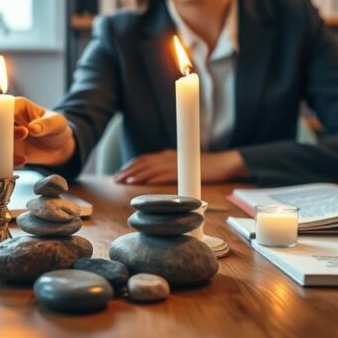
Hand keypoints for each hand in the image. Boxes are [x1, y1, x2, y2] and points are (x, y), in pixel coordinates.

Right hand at [0, 96, 74, 166]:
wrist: (59, 148)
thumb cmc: (56, 129)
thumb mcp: (58, 123)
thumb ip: (47, 124)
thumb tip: (33, 128)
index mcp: (14, 106)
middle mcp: (2, 120)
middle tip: (22, 134)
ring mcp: (1, 137)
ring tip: (24, 151)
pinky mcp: (3, 152)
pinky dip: (5, 160)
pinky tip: (23, 160)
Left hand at [112, 149, 246, 184]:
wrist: (223, 164)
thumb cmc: (204, 168)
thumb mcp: (183, 167)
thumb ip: (170, 171)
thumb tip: (157, 180)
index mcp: (167, 155)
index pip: (144, 159)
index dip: (130, 166)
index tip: (119, 175)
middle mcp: (167, 156)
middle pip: (142, 162)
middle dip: (127, 171)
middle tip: (114, 180)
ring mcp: (174, 162)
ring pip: (148, 167)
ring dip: (133, 174)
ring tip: (121, 181)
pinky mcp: (181, 169)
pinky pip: (160, 174)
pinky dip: (146, 178)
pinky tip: (137, 182)